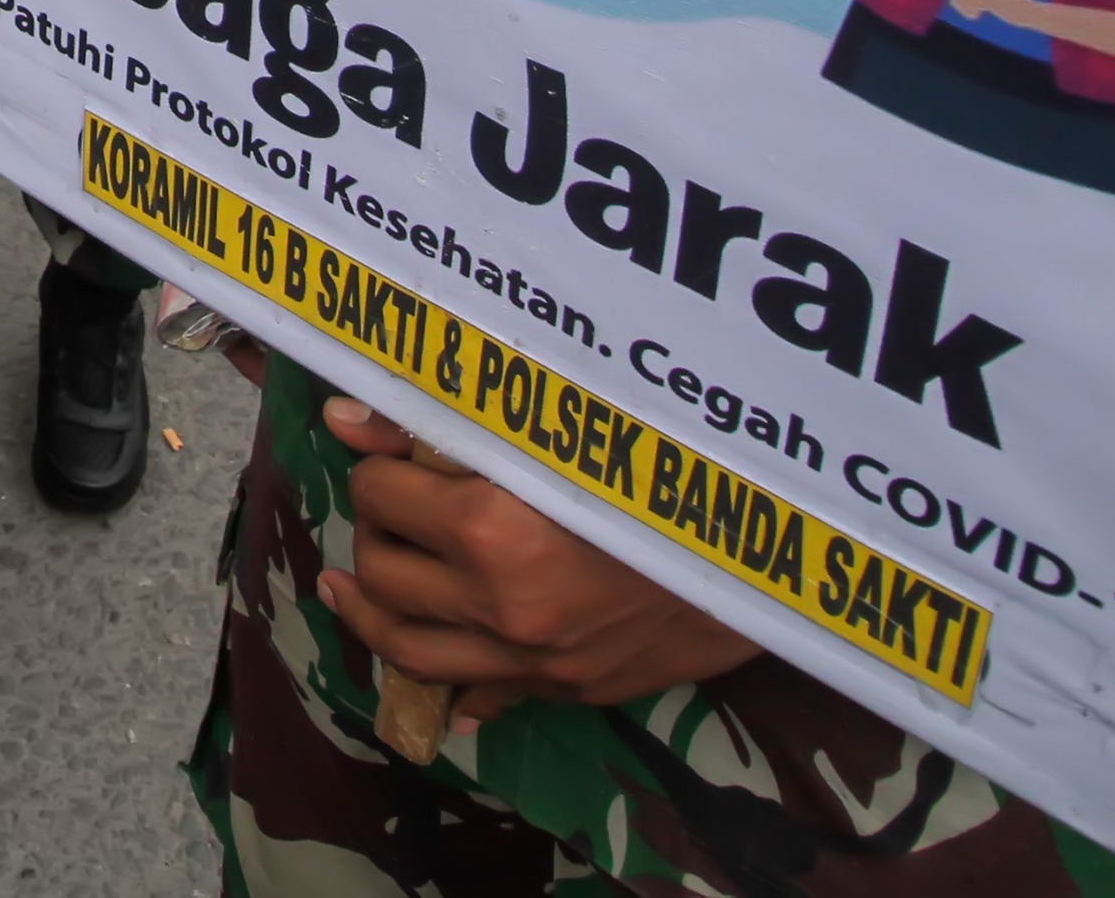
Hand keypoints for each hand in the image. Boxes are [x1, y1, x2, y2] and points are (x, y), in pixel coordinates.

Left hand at [311, 392, 761, 714]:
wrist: (768, 557)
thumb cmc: (665, 470)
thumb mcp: (555, 428)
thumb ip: (444, 423)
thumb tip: (346, 419)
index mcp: (492, 529)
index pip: (382, 494)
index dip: (376, 466)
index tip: (387, 453)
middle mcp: (500, 606)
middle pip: (383, 575)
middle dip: (372, 533)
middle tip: (385, 508)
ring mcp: (532, 659)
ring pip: (410, 650)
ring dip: (371, 610)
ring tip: (349, 585)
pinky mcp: (566, 689)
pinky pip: (481, 694)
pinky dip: (445, 678)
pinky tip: (431, 655)